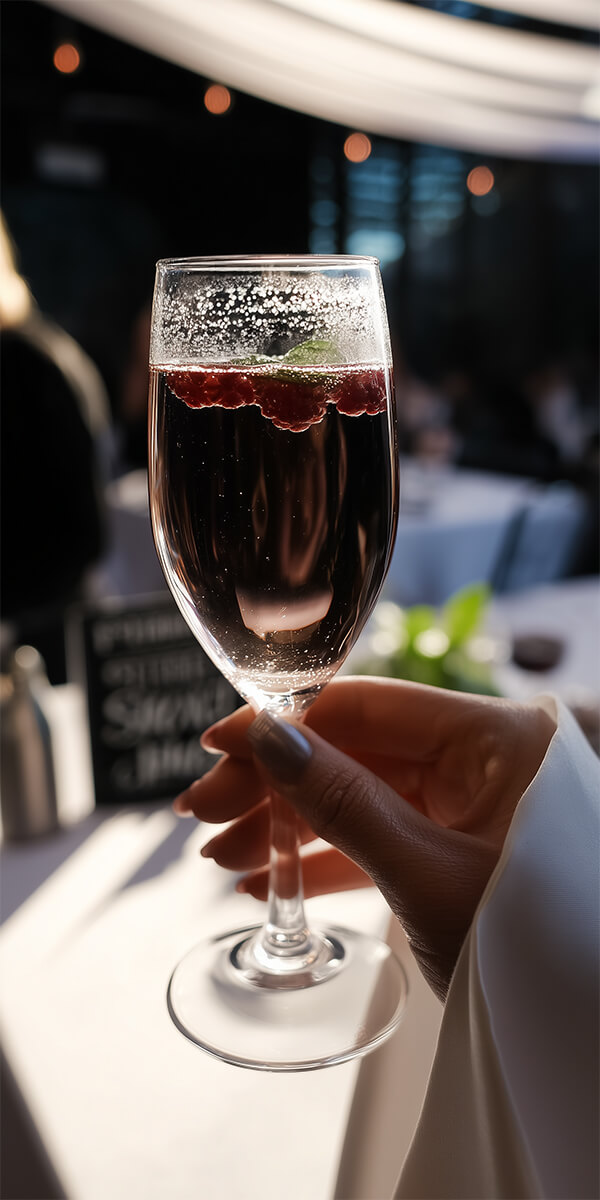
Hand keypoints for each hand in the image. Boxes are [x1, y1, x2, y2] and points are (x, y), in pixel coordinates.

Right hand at [175, 678, 554, 999]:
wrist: (577, 1033)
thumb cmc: (532, 950)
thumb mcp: (427, 874)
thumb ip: (344, 805)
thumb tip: (268, 739)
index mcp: (497, 738)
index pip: (370, 705)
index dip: (286, 721)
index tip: (219, 742)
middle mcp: (483, 761)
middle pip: (354, 751)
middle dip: (274, 784)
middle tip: (203, 812)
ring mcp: (467, 807)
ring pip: (358, 797)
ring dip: (288, 826)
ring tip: (225, 857)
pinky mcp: (452, 851)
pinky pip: (377, 839)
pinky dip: (325, 859)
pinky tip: (267, 879)